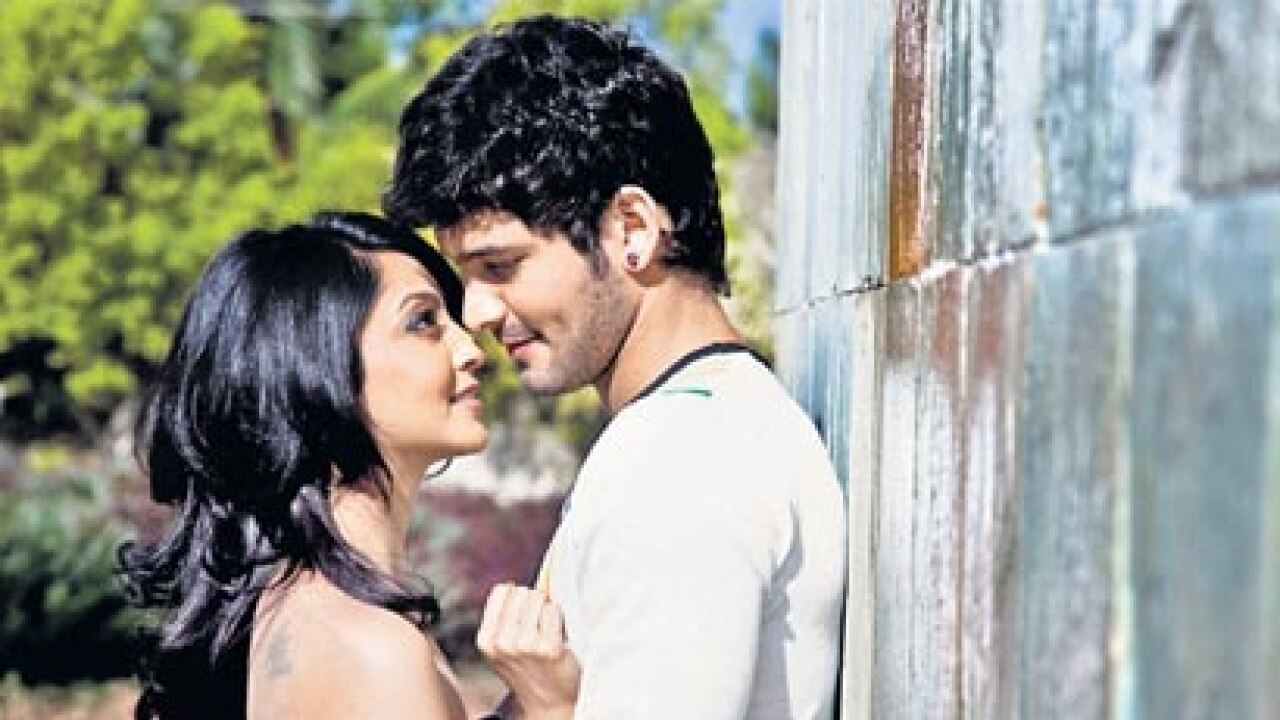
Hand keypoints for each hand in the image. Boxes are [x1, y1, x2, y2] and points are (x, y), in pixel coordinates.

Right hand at [477, 583, 580, 719]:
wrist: (549, 701)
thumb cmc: (529, 667)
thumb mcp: (503, 645)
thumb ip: (502, 616)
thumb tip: (516, 582)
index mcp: (486, 639)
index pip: (501, 591)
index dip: (517, 596)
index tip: (523, 610)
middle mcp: (502, 643)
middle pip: (522, 592)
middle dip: (533, 603)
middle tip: (537, 626)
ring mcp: (525, 646)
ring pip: (539, 599)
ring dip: (546, 611)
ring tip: (546, 632)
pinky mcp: (549, 648)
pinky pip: (554, 610)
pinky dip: (558, 618)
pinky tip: (557, 636)